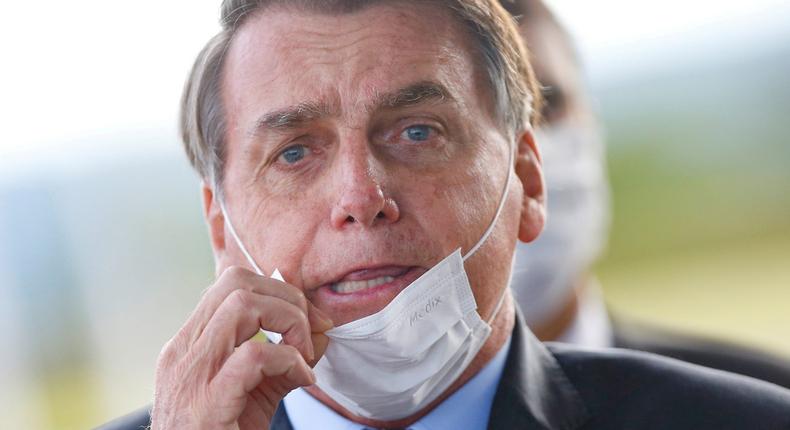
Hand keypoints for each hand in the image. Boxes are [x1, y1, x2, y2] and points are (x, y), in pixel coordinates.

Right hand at [150, 266, 333, 428]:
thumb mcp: (254, 392)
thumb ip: (284, 359)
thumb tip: (322, 330)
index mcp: (189, 345)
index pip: (230, 284)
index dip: (278, 290)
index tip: (309, 317)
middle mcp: (183, 353)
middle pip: (236, 283)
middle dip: (286, 298)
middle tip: (312, 332)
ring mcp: (191, 376)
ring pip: (242, 305)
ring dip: (288, 321)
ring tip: (304, 355)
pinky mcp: (207, 404)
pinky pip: (255, 356)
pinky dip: (289, 361)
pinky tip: (302, 379)